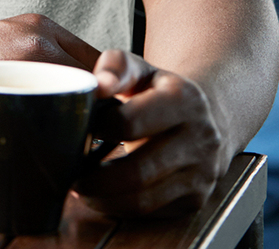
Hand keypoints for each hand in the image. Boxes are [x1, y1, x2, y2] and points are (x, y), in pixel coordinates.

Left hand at [74, 49, 225, 215]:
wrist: (208, 117)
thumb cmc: (160, 91)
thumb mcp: (140, 69)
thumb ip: (115, 67)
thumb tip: (98, 86)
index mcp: (184, 100)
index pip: (131, 122)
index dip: (100, 128)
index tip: (80, 129)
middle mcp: (200, 139)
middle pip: (138, 171)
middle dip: (97, 177)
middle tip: (71, 172)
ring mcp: (201, 173)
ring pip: (144, 199)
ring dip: (105, 198)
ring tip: (82, 187)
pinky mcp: (196, 199)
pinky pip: (152, 212)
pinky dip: (121, 208)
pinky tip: (104, 196)